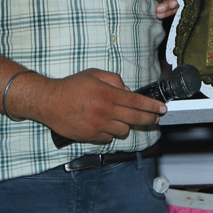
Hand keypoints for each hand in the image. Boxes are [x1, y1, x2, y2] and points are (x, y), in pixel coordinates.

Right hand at [13, 68, 165, 143]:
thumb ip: (114, 80)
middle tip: (156, 118)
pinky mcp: (90, 136)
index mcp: (108, 95)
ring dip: (126, 125)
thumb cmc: (71, 86)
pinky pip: (108, 137)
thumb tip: (127, 91)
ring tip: (123, 118)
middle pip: (135, 118)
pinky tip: (107, 125)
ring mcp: (98, 126)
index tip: (162, 108)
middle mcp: (105, 111)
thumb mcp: (94, 74)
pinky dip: (111, 132)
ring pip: (123, 130)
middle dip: (149, 119)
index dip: (152, 106)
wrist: (49, 102)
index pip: (137, 102)